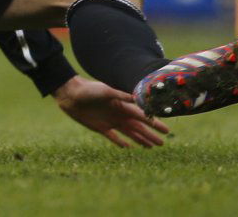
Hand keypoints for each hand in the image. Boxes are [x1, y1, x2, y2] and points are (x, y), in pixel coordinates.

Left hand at [52, 76, 168, 148]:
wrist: (71, 95)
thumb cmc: (89, 90)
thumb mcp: (105, 91)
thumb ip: (120, 96)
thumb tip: (136, 98)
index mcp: (122, 105)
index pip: (142, 116)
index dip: (154, 123)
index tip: (166, 130)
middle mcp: (119, 114)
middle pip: (138, 127)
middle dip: (150, 135)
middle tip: (162, 144)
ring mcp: (111, 121)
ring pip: (129, 133)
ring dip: (140, 140)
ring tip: (151, 147)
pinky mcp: (101, 128)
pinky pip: (114, 137)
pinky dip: (121, 142)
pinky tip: (129, 148)